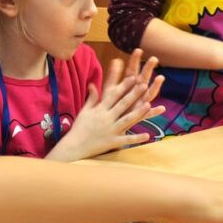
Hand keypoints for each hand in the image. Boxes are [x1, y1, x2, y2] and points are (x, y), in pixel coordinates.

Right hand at [48, 49, 164, 160]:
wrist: (74, 145)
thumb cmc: (79, 127)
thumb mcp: (84, 111)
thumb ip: (92, 98)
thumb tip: (93, 84)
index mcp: (100, 109)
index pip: (113, 95)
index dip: (123, 86)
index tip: (132, 77)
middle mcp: (106, 118)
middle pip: (122, 104)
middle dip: (133, 94)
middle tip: (144, 85)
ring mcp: (111, 130)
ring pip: (127, 120)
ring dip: (138, 112)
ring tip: (148, 105)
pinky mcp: (113, 142)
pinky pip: (126, 140)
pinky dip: (137, 138)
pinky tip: (147, 135)